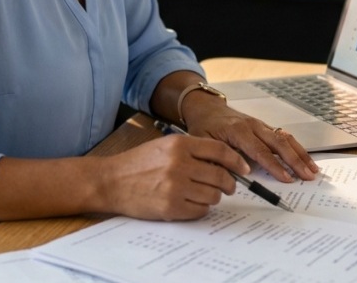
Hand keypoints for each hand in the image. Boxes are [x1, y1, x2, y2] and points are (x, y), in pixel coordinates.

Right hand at [97, 133, 250, 220]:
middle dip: (229, 183)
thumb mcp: (165, 145)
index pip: (219, 151)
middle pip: (220, 175)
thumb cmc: (138, 163)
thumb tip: (222, 162)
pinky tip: (192, 202)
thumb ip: (192, 150)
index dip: (236, 161)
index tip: (244, 168)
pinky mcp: (171, 207)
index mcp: (179, 144)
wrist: (112, 180)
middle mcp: (179, 163)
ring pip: (213, 195)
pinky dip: (201, 209)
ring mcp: (175, 186)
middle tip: (228, 186)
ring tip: (204, 193)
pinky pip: (200, 211)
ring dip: (214, 197)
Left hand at [184, 103, 319, 182]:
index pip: (259, 150)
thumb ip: (218, 159)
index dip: (273, 165)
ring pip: (284, 138)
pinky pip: (283, 136)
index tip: (286, 178)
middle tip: (307, 177)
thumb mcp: (203, 143)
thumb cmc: (204, 127)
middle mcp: (252, 125)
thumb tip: (234, 176)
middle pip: (278, 142)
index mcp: (237, 130)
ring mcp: (260, 125)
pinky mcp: (264, 127)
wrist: (206, 108)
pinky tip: (305, 159)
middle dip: (294, 160)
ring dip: (300, 153)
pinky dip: (297, 147)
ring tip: (313, 170)